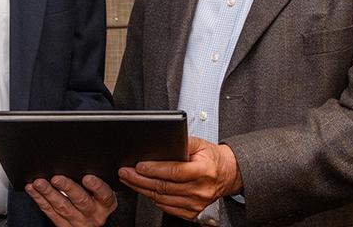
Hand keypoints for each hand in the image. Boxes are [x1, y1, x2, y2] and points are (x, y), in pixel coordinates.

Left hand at [25, 174, 116, 226]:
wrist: (92, 225)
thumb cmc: (97, 201)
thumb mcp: (103, 193)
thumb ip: (96, 182)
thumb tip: (83, 162)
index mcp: (104, 204)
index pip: (104, 195)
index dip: (96, 186)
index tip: (87, 177)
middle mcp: (92, 214)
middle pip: (80, 201)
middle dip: (67, 188)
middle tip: (56, 178)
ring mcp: (77, 221)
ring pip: (62, 207)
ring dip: (48, 193)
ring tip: (39, 182)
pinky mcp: (63, 226)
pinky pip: (49, 212)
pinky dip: (39, 199)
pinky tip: (32, 189)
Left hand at [118, 137, 241, 220]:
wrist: (228, 174)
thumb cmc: (212, 158)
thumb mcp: (200, 144)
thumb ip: (182, 142)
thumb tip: (161, 141)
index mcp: (204, 171)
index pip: (174, 171)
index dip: (154, 169)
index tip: (139, 165)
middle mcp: (200, 189)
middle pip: (164, 187)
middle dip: (140, 179)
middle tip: (125, 172)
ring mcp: (196, 204)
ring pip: (162, 198)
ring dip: (142, 189)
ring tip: (129, 180)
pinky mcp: (192, 212)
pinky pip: (167, 207)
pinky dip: (153, 199)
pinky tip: (145, 190)